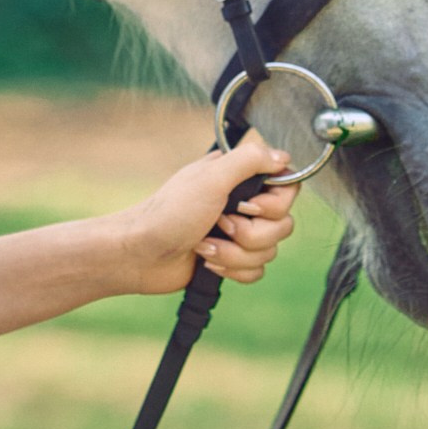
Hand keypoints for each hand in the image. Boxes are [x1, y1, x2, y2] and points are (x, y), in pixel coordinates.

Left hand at [117, 128, 298, 294]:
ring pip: (269, 251)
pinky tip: (207, 261)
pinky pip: (256, 271)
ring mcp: (237, 233)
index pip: (287, 187)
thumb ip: (249, 161)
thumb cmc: (168, 214)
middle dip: (250, 233)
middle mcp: (242, 203)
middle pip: (282, 225)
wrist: (140, 255)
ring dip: (236, 254)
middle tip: (219, 224)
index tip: (248, 206)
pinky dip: (232, 269)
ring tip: (205, 246)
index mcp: (239, 178)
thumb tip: (284, 157)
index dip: (274, 204)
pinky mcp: (232, 258)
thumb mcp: (210, 179)